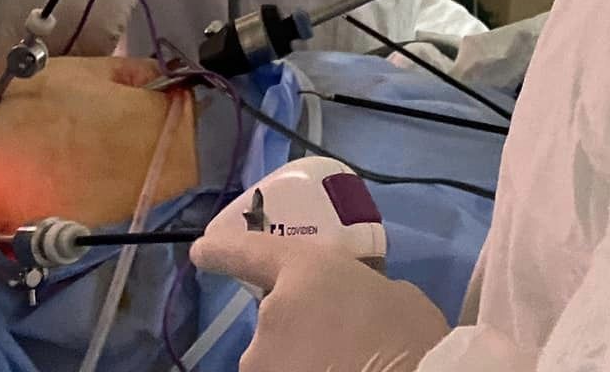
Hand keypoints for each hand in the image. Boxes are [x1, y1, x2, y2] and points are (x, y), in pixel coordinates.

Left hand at [192, 233, 449, 371]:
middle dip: (294, 328)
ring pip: (275, 358)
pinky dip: (303, 371)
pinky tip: (340, 371)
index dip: (221, 250)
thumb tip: (359, 300)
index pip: (247, 252)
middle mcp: (271, 314)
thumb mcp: (393, 293)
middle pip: (271, 318)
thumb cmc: (409, 335)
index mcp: (303, 270)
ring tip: (341, 361)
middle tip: (337, 338)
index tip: (201, 252)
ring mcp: (263, 361)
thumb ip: (363, 288)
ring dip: (298, 359)